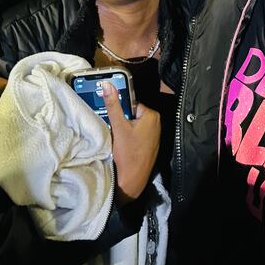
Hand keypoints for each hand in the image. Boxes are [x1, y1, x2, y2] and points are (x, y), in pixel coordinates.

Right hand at [103, 82, 159, 203]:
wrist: (133, 179)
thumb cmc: (128, 153)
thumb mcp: (118, 126)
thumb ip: (113, 104)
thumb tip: (108, 85)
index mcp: (152, 115)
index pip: (132, 104)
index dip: (121, 112)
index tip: (115, 121)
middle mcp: (157, 124)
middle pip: (133, 115)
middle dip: (123, 122)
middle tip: (117, 132)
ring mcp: (155, 136)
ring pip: (134, 126)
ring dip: (125, 131)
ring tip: (120, 141)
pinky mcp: (151, 146)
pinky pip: (138, 136)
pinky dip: (130, 139)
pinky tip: (125, 148)